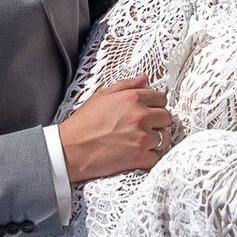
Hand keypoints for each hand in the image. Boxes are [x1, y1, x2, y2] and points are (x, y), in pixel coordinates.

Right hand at [60, 81, 174, 185]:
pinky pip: (156, 157)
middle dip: (158, 122)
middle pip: (166, 118)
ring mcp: (142, 138)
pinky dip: (149, 157)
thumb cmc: (83, 122)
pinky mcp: (139, 157)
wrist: (70, 149)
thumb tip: (145, 79)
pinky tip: (138, 155)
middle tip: (146, 127)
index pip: (161, 99)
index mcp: (133, 98)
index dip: (155, 105)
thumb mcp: (102, 96)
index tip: (149, 112)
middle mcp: (141, 116)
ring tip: (142, 142)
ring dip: (156, 140)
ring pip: (165, 138)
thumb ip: (126, 85)